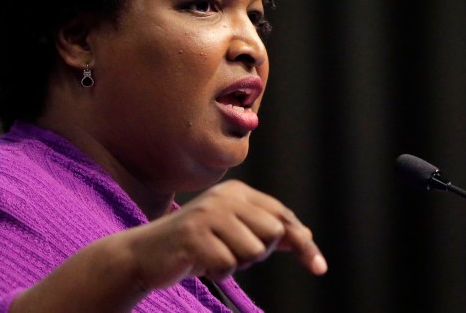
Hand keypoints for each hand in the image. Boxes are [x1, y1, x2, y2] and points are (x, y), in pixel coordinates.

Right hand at [120, 179, 326, 290]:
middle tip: (230, 252)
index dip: (302, 243)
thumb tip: (305, 235)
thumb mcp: (234, 233)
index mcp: (237, 192)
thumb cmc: (196, 244)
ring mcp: (208, 214)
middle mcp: (224, 197)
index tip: (319, 267)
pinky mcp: (195, 235)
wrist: (146, 254)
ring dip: (236, 263)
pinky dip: (217, 272)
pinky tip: (199, 262)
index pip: (282, 216)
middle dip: (258, 253)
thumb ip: (266, 231)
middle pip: (272, 233)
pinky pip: (228, 265)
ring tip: (213, 255)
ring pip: (253, 250)